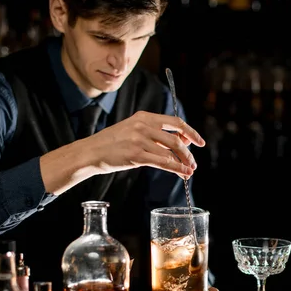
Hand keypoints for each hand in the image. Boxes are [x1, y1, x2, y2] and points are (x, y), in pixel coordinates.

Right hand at [86, 111, 204, 177]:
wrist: (91, 151)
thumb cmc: (113, 143)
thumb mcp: (133, 130)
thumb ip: (153, 134)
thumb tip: (179, 143)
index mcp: (144, 116)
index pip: (175, 122)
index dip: (190, 132)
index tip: (199, 142)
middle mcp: (143, 126)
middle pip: (176, 139)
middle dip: (188, 153)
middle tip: (194, 162)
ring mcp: (139, 140)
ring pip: (171, 152)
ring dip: (184, 163)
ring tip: (189, 171)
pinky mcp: (136, 155)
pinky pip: (163, 163)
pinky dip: (176, 169)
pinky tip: (183, 174)